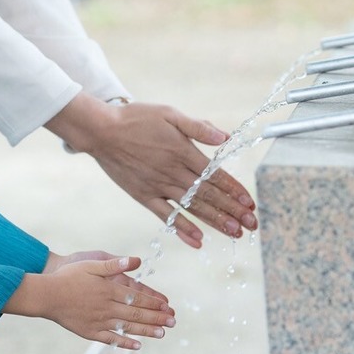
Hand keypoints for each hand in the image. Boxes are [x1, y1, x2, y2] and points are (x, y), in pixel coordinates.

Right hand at [10, 255, 175, 349]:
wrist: (46, 296)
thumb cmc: (68, 276)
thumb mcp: (91, 265)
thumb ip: (114, 264)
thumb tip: (136, 260)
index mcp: (109, 290)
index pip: (138, 297)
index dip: (154, 302)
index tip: (168, 306)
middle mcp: (107, 307)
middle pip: (137, 313)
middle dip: (157, 318)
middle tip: (173, 322)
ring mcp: (99, 321)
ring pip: (128, 327)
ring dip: (147, 330)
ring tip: (162, 333)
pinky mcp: (90, 332)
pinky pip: (111, 339)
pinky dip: (125, 342)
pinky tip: (138, 345)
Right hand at [46, 93, 256, 247]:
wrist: (101, 131)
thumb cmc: (136, 119)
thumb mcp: (169, 114)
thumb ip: (198, 127)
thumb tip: (225, 137)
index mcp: (183, 151)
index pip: (215, 175)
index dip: (235, 189)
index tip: (250, 203)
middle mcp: (173, 172)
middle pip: (208, 195)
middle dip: (232, 210)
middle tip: (252, 224)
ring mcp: (158, 186)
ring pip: (192, 207)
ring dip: (215, 221)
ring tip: (234, 233)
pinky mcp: (143, 195)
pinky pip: (165, 216)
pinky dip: (182, 228)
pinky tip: (197, 240)